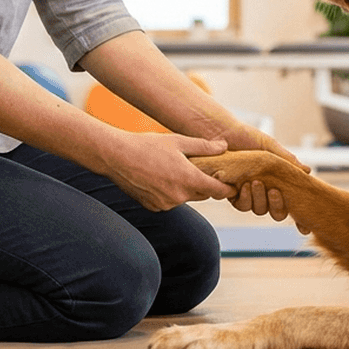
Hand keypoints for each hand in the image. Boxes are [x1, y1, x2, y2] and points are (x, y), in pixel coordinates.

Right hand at [102, 132, 234, 211]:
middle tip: (202, 170)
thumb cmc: (147, 145)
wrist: (116, 157)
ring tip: (176, 170)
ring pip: (185, 198)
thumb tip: (225, 147)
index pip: (218, 191)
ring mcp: (166, 204)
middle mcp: (179, 196)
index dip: (228, 188)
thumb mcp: (178, 141)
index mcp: (188, 180)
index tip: (232, 184)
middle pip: (203, 194)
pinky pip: (170, 202)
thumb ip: (204, 146)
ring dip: (186, 188)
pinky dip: (170, 193)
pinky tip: (161, 178)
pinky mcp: (154, 207)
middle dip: (205, 184)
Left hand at [216, 127, 307, 223]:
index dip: (293, 214)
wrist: (221, 132)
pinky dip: (244, 198)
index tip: (296, 217)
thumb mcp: (269, 146)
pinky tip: (242, 186)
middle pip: (275, 211)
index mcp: (275, 179)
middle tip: (273, 191)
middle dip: (276, 205)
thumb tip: (307, 171)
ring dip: (259, 199)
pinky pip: (241, 205)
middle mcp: (262, 189)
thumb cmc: (245, 136)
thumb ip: (287, 160)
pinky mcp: (231, 193)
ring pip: (258, 209)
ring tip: (255, 183)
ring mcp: (247, 192)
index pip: (288, 202)